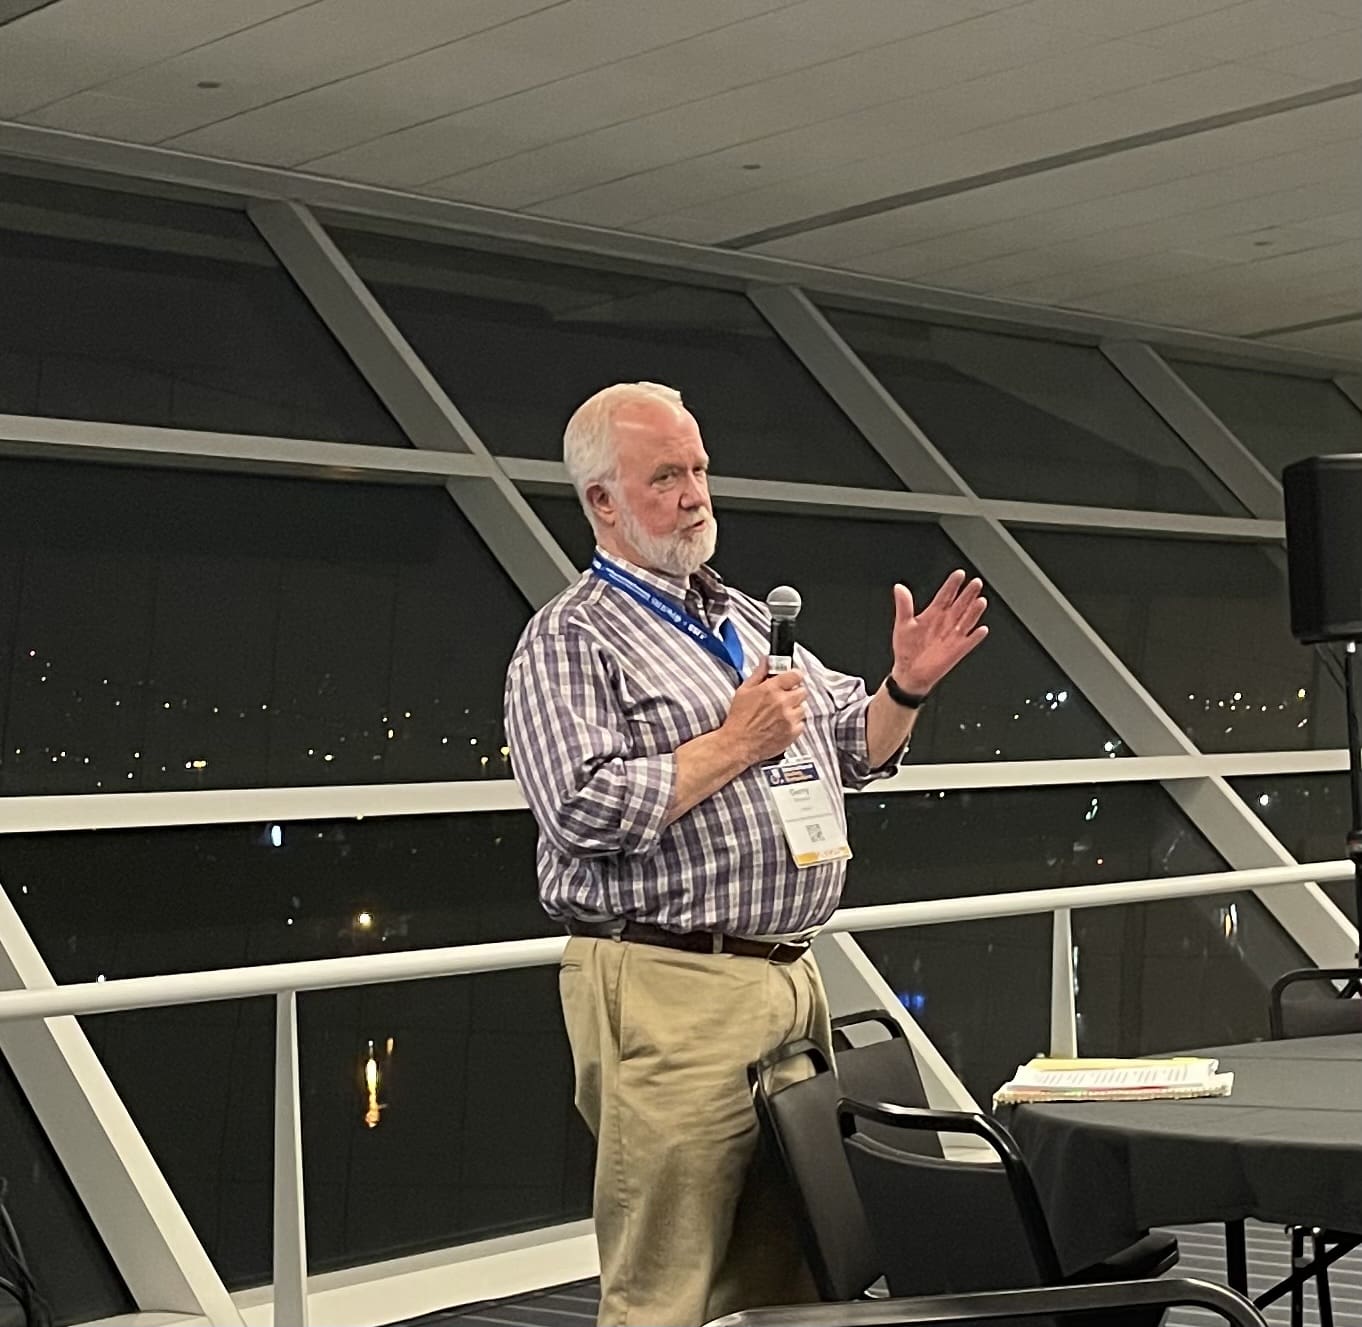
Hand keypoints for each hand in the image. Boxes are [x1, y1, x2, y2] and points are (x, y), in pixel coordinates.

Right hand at [722, 658, 805, 764]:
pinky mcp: (793, 732)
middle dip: (794, 693)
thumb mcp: (744, 691)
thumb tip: (766, 660)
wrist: (738, 744)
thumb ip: (759, 673)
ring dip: (794, 709)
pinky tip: (781, 725)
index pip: (796, 674)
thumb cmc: (739, 719)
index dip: (794, 676)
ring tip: (780, 715)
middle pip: (802, 691)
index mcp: (771, 689)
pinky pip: (801, 724)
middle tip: (783, 699)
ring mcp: (789, 718)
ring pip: (802, 708)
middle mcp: (783, 702)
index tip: (792, 679)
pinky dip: (794, 724)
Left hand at [890, 570, 987, 695]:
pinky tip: (981, 629)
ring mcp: (953, 635)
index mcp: (933, 614)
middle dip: (968, 594)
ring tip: (980, 600)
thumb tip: (899, 587)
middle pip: (960, 604)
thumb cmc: (906, 648)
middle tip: (976, 582)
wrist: (909, 672)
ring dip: (974, 611)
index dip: (952, 585)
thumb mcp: (903, 624)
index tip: (960, 574)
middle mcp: (946, 622)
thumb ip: (904, 605)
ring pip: (967, 620)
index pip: (945, 595)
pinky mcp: (957, 650)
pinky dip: (975, 636)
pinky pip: (969, 642)